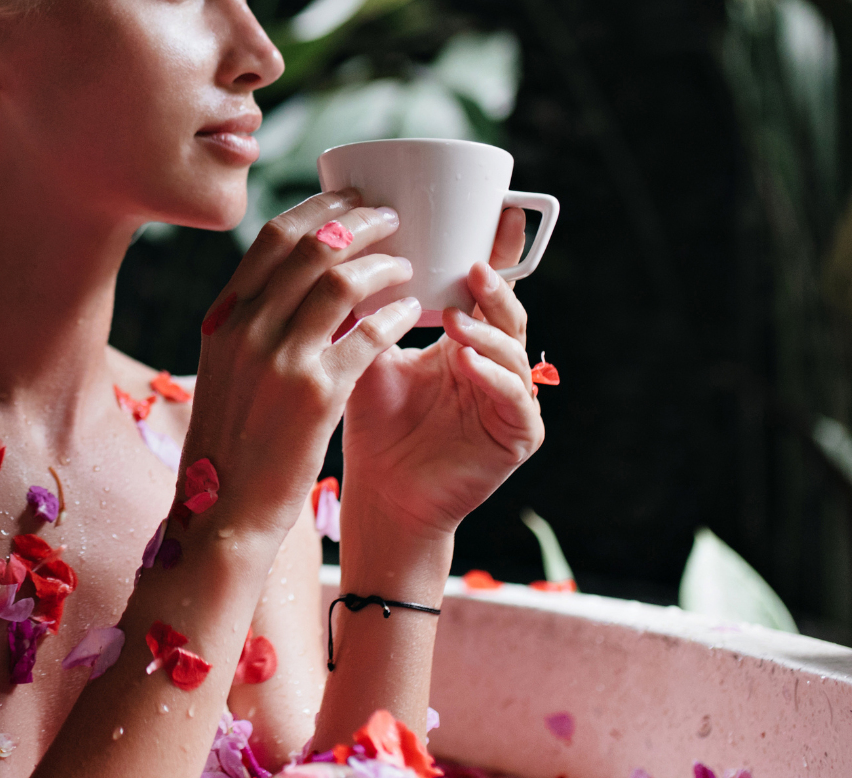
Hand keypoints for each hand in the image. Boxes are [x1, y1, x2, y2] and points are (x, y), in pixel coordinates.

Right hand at [187, 190, 421, 538]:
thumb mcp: (225, 372)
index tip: (350, 198)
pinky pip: (367, 336)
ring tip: (407, 264)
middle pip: (311, 248)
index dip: (318, 209)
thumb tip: (294, 285)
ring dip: (383, 263)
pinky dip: (394, 315)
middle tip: (392, 217)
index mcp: (223, 319)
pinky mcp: (314, 396)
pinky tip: (410, 312)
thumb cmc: (231, 444)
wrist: (222, 509)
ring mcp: (279, 361)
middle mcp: (246, 330)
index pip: (271, 239)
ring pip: (340, 282)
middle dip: (360, 222)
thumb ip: (252, 327)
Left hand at [341, 208, 545, 539]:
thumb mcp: (366, 353)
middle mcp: (495, 361)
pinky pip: (515, 398)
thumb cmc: (372, 422)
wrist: (381, 493)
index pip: (484, 286)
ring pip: (516, 350)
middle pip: (508, 309)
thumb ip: (364, 308)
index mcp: (465, 336)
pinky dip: (492, 376)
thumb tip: (334, 245)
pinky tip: (464, 361)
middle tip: (473, 265)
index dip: (495, 250)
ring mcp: (511, 397)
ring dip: (488, 329)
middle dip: (496, 284)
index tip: (497, 210)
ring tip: (458, 318)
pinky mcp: (517, 435)